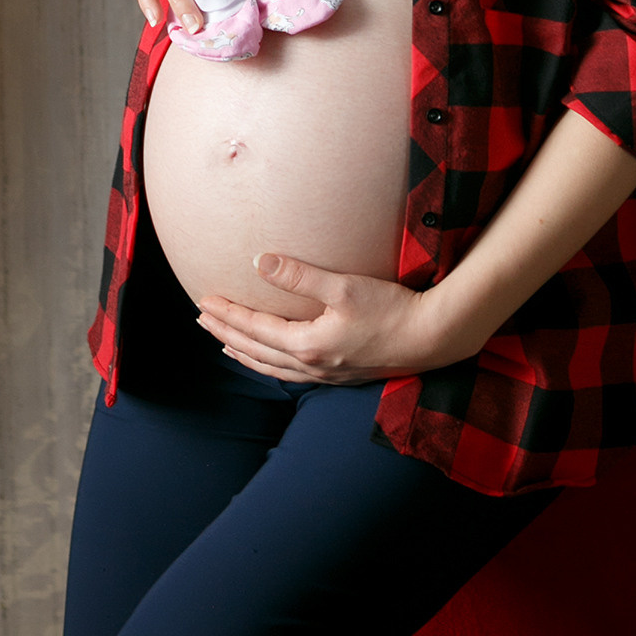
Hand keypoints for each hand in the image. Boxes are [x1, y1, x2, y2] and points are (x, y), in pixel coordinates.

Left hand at [195, 253, 483, 383]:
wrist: (433, 337)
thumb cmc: (392, 309)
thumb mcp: (344, 287)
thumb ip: (300, 275)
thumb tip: (260, 261)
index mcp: (307, 346)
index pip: (254, 330)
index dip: (227, 315)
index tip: (203, 301)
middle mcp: (312, 365)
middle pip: (256, 351)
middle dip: (226, 334)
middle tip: (201, 318)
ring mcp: (327, 374)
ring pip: (272, 367)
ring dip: (245, 353)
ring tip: (225, 343)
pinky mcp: (342, 373)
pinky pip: (291, 372)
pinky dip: (270, 364)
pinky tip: (272, 358)